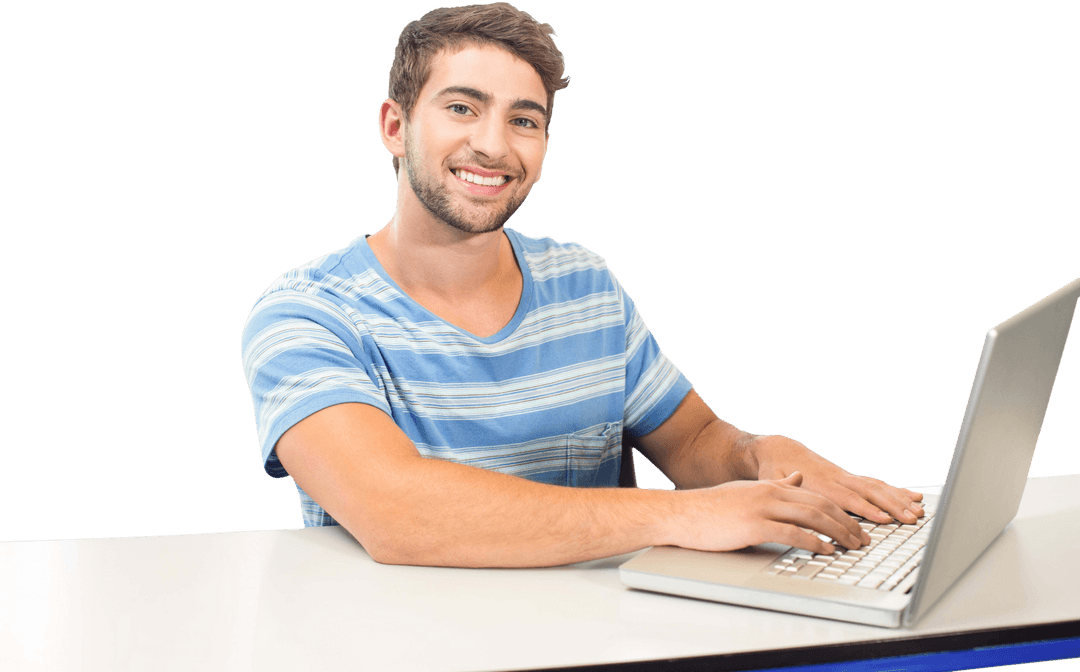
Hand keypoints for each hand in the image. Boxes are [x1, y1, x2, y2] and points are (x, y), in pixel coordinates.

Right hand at [666, 472, 870, 554]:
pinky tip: (825, 550)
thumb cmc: (710, 508)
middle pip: (819, 505)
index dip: (839, 510)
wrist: (682, 514)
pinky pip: (791, 533)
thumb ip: (775, 485)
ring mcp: (761, 508)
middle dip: (845, 523)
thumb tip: (797, 478)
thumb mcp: (746, 491)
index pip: (814, 495)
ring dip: (837, 532)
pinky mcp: (753, 526)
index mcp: (769, 486)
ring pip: (810, 517)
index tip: (855, 524)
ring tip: (852, 546)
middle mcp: (769, 493)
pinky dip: (813, 542)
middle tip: (862, 539)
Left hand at [749, 434, 924, 524]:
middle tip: (911, 519)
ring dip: (899, 499)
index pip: (848, 498)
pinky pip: (875, 483)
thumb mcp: (774, 482)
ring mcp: (845, 476)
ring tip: (919, 511)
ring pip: (877, 487)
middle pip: (870, 493)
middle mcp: (837, 478)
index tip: (884, 518)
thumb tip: (794, 506)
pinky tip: (913, 496)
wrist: (777, 450)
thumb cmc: (774, 468)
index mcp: (820, 483)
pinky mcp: (849, 477)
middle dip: (892, 507)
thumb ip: (788, 493)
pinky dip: (895, 490)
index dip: (866, 509)